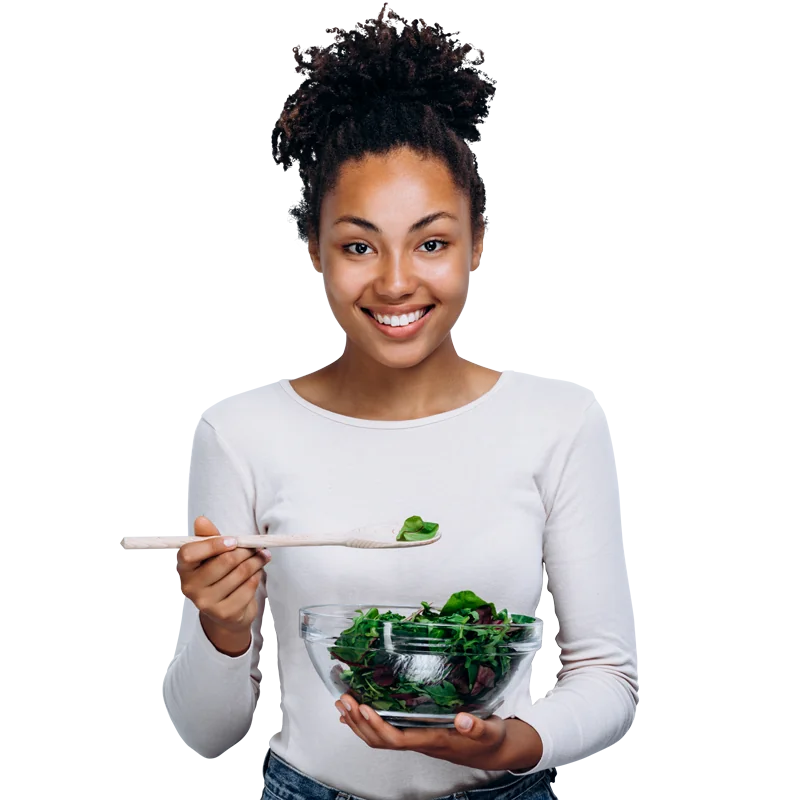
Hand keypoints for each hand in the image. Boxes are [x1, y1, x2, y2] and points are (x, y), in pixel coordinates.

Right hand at [176, 516, 270, 639]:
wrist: (227, 612)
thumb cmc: (218, 576)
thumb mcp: (212, 555)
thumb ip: (208, 537)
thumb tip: (201, 520)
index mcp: (184, 569)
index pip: (189, 554)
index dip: (213, 544)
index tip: (233, 540)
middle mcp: (190, 588)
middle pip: (224, 562)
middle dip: (245, 551)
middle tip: (257, 546)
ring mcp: (206, 603)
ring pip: (240, 573)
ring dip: (256, 562)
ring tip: (261, 557)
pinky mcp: (224, 614)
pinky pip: (248, 588)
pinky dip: (257, 577)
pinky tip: (256, 574)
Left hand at [335, 694, 541, 771]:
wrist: (492, 750)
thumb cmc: (490, 739)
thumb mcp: (489, 731)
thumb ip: (478, 726)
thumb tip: (464, 719)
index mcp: (433, 740)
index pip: (397, 739)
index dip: (378, 726)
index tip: (364, 707)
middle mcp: (419, 742)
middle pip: (380, 740)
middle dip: (359, 721)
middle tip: (344, 698)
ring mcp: (415, 738)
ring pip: (379, 738)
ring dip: (358, 722)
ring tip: (343, 702)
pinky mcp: (415, 732)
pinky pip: (385, 732)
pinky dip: (367, 723)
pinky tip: (355, 713)